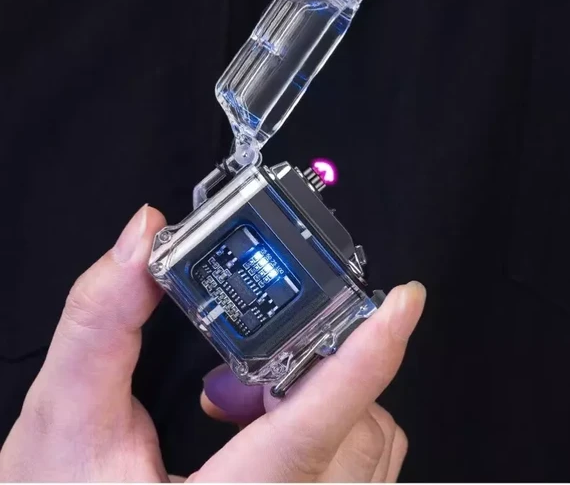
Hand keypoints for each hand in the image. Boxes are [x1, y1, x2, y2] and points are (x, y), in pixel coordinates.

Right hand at [0, 205, 424, 481]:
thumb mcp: (65, 418)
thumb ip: (101, 319)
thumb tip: (145, 236)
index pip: (311, 426)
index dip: (363, 354)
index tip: (403, 300)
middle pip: (357, 427)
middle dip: (311, 374)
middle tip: (238, 379)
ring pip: (373, 444)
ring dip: (320, 398)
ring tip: (244, 406)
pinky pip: (366, 464)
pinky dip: (330, 424)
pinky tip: (265, 428)